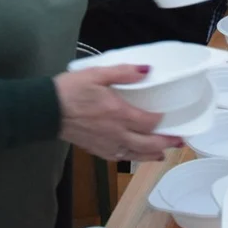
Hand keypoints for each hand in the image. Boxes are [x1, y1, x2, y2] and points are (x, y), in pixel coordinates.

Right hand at [54, 65, 183, 161]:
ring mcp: (107, 144)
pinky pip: (120, 158)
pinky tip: (136, 155)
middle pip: (147, 143)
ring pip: (135, 154)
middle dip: (165, 143)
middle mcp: (116, 133)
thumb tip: (146, 70)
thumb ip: (123, 72)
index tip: (168, 116)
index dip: (161, 121)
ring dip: (151, 154)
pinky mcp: (97, 150)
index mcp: (119, 113)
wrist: (47, 110)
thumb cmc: (72, 90)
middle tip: (179, 141)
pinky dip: (133, 157)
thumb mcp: (97, 74)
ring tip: (163, 153)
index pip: (148, 122)